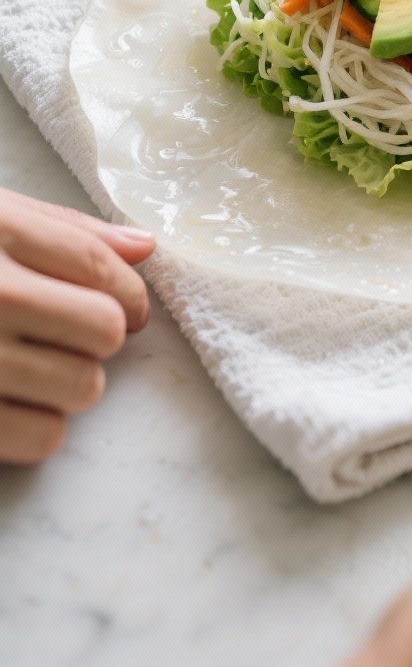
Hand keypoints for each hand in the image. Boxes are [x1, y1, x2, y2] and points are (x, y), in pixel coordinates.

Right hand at [0, 187, 154, 463]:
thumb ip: (61, 228)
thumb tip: (143, 247)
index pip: (96, 265)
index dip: (129, 291)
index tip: (132, 306)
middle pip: (102, 329)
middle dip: (99, 334)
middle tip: (70, 333)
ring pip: (83, 388)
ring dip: (72, 381)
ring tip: (33, 365)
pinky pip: (42, 439)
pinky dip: (39, 427)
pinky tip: (10, 401)